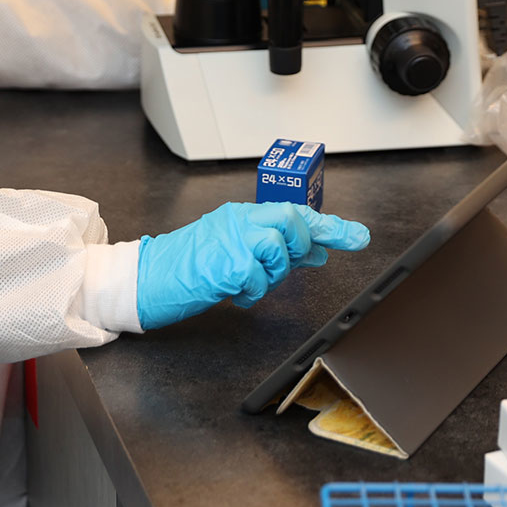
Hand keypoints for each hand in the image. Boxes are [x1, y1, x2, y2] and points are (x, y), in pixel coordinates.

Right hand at [136, 202, 369, 330]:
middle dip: (298, 244)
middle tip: (289, 264)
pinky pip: (258, 278)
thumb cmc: (189, 267)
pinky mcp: (224, 264)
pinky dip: (252, 292)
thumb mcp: (235, 252)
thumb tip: (317, 250)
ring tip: (249, 282)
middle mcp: (237, 221)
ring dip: (272, 273)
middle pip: (289, 218)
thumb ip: (276, 250)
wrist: (148, 278)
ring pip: (277, 247)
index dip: (330, 226)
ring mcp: (230, 240)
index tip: (359, 236)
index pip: (294, 212)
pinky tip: (235, 294)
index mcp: (241, 216)